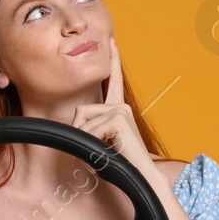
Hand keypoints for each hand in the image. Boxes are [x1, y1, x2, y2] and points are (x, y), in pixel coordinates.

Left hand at [70, 35, 153, 176]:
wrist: (141, 179)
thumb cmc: (122, 167)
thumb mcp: (101, 145)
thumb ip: (91, 132)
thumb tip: (77, 124)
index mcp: (119, 111)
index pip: (113, 82)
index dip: (113, 61)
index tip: (111, 40)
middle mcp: (121, 107)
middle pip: (80, 111)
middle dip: (79, 133)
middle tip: (95, 153)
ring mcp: (121, 110)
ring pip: (82, 121)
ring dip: (85, 143)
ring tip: (102, 157)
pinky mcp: (118, 117)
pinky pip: (88, 130)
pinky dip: (91, 147)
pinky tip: (107, 154)